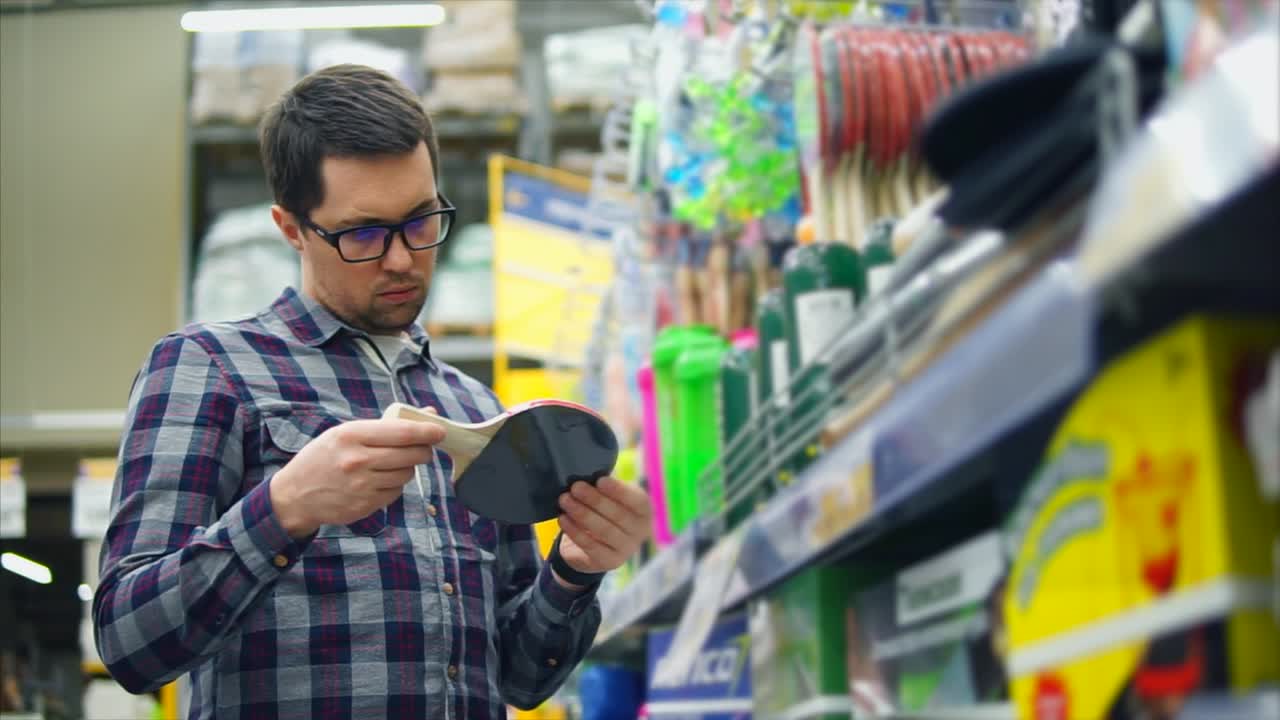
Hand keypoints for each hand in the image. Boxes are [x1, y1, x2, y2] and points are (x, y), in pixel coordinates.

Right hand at [269, 417, 443, 537]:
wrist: (294, 495)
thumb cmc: (323, 458)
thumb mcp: (345, 433)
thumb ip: (384, 426)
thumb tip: (427, 415)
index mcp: (351, 436)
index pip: (402, 432)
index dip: (427, 431)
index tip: (440, 429)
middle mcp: (357, 461)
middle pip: (411, 454)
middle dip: (424, 450)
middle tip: (423, 447)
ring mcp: (362, 486)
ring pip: (407, 474)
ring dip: (408, 468)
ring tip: (393, 463)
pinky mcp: (365, 505)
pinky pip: (395, 492)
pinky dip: (395, 485)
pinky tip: (380, 480)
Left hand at [555, 477, 651, 583]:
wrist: (594, 547)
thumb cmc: (603, 512)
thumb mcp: (609, 497)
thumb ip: (605, 487)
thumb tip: (590, 473)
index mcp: (644, 511)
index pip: (637, 501)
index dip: (619, 490)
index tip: (600, 480)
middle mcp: (640, 532)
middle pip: (618, 515)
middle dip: (594, 499)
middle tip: (575, 487)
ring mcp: (626, 549)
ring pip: (603, 530)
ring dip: (582, 513)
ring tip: (565, 500)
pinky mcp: (609, 562)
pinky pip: (590, 545)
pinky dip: (574, 531)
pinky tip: (563, 518)